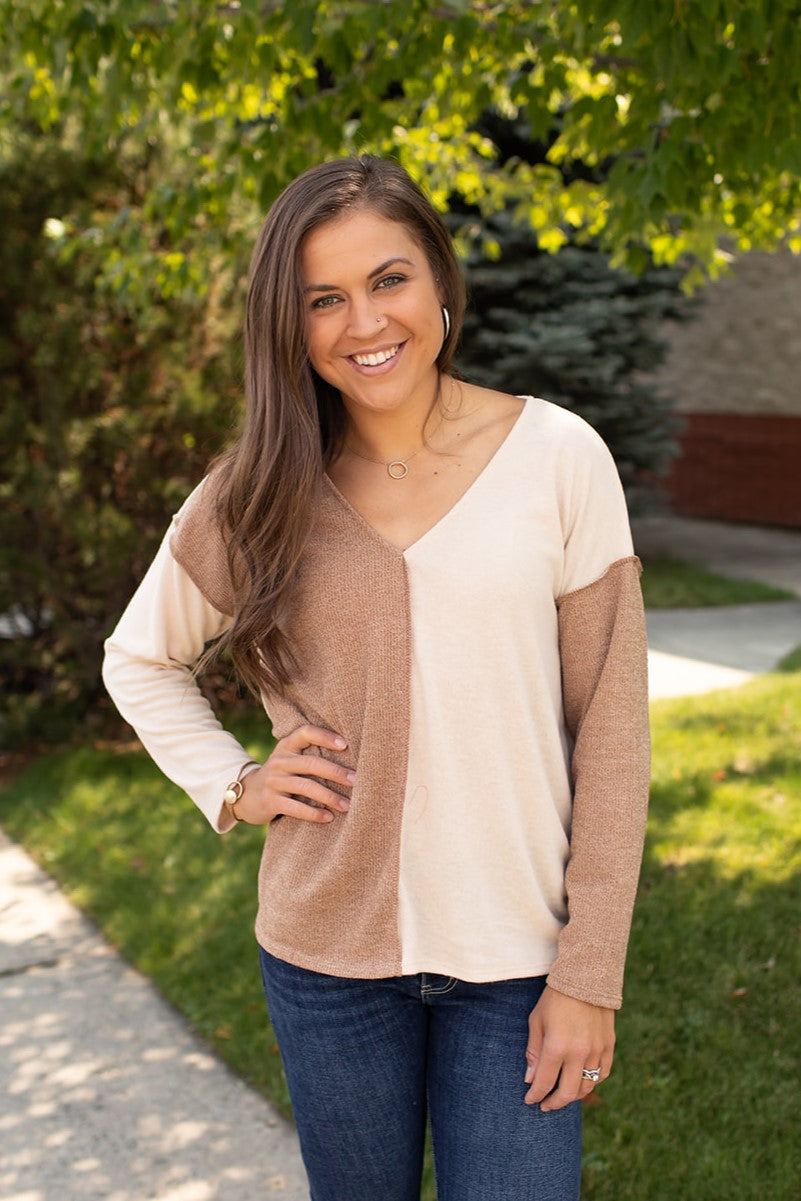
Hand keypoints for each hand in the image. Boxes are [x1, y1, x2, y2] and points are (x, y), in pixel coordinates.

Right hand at [233, 724, 354, 824]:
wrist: (247, 795)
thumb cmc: (281, 776)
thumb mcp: (290, 760)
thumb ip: (310, 755)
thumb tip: (350, 761)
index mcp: (286, 746)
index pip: (305, 733)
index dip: (324, 736)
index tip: (345, 745)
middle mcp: (279, 761)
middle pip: (311, 764)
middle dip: (336, 772)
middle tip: (356, 781)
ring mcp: (273, 781)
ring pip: (306, 787)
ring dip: (330, 797)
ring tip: (347, 805)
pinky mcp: (270, 801)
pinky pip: (296, 807)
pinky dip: (314, 813)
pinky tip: (328, 817)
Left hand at [524, 985, 614, 1110]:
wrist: (586, 977)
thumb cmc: (555, 998)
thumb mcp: (537, 1021)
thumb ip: (534, 1052)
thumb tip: (530, 1080)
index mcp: (557, 1046)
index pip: (545, 1083)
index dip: (535, 1095)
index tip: (529, 1100)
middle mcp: (579, 1053)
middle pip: (568, 1092)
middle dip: (554, 1103)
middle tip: (545, 1105)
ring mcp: (597, 1051)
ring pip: (587, 1086)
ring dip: (573, 1095)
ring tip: (562, 1095)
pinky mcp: (609, 1046)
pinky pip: (602, 1074)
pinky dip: (592, 1082)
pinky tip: (582, 1081)